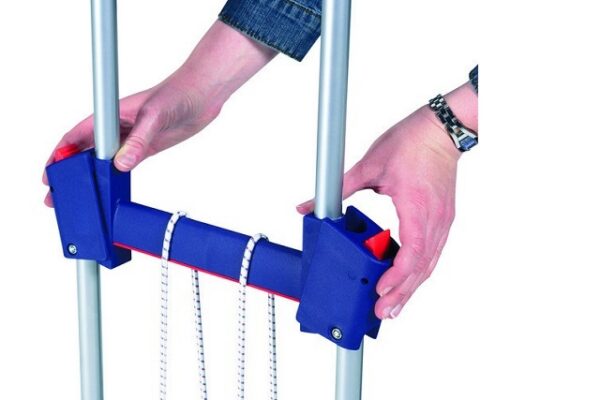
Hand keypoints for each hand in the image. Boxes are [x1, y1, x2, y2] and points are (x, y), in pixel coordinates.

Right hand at [43, 21, 275, 205]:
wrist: (202, 95)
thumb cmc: (177, 94)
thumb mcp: (155, 116)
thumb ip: (138, 141)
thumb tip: (121, 164)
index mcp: (110, 114)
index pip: (76, 136)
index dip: (60, 154)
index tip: (50, 173)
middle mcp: (117, 127)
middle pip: (85, 152)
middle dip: (70, 171)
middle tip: (57, 193)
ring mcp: (130, 139)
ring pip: (103, 161)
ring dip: (91, 178)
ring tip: (80, 197)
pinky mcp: (145, 148)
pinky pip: (123, 166)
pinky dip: (114, 178)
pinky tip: (107, 190)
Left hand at [297, 84, 476, 318]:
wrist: (441, 130)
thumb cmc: (411, 143)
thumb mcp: (370, 165)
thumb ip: (338, 188)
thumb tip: (309, 204)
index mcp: (416, 207)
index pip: (411, 254)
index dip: (396, 277)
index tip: (381, 291)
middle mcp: (433, 220)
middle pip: (421, 268)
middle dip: (402, 294)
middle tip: (384, 312)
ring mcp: (441, 221)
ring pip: (428, 264)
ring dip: (411, 287)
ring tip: (394, 304)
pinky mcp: (442, 219)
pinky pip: (431, 252)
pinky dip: (418, 270)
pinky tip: (406, 279)